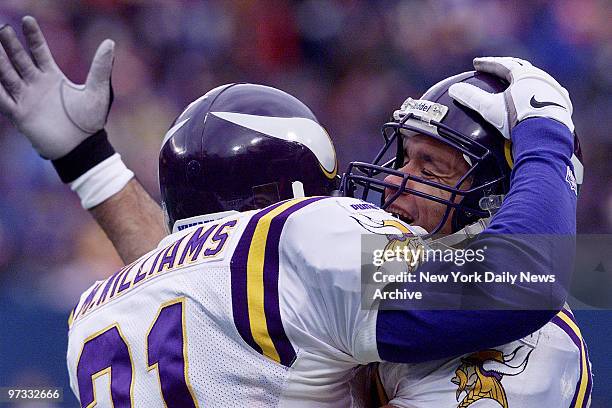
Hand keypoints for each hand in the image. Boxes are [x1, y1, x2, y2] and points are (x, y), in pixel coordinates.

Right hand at [0, 16, 113, 158]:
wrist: (83, 147)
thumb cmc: (90, 120)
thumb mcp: (97, 90)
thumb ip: (100, 66)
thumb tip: (110, 42)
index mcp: (53, 77)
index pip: (39, 52)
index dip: (33, 36)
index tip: (27, 20)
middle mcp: (36, 85)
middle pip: (19, 60)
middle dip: (10, 44)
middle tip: (0, 28)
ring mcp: (27, 99)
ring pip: (7, 75)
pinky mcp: (21, 114)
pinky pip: (3, 99)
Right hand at [448, 57, 573, 138]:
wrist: (546, 135)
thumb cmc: (517, 119)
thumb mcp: (490, 108)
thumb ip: (471, 98)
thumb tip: (453, 89)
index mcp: (523, 75)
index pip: (502, 64)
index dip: (487, 63)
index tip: (476, 64)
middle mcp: (541, 78)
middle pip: (521, 68)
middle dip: (507, 67)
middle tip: (496, 68)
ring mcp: (553, 90)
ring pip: (537, 79)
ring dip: (524, 80)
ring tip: (516, 83)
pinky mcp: (562, 104)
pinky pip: (548, 94)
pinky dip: (538, 94)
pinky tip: (536, 99)